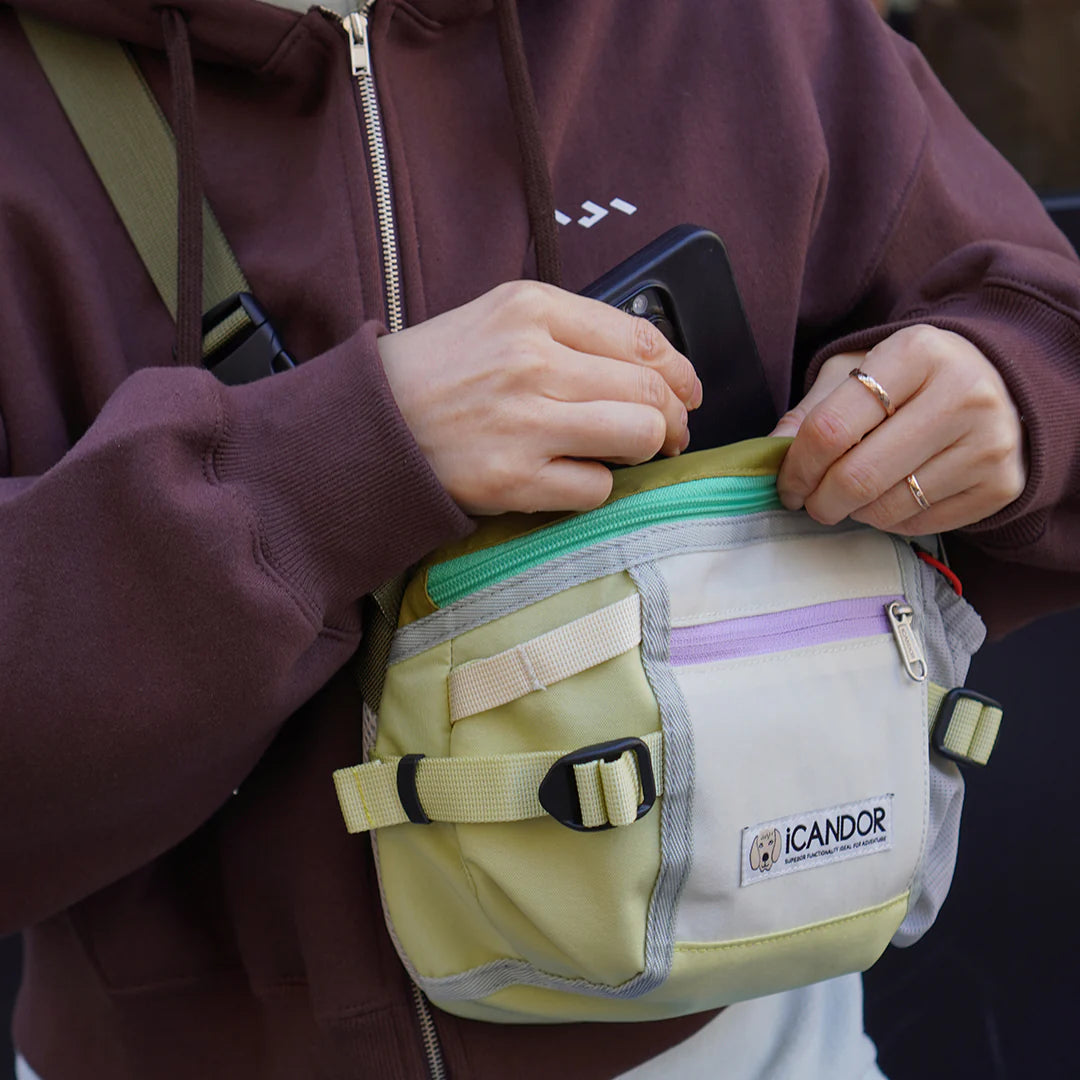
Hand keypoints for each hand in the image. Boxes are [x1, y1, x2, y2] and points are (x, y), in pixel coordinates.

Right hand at [378, 281, 701, 514]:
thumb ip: (569, 329)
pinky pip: (596, 487)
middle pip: (649, 391)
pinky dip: (596, 485)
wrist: (367, 424)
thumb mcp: (497, 319)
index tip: (687, 389)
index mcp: (531, 309)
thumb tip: (650, 364)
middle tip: (670, 431)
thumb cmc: (434, 373)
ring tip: (631, 452)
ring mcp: (523, 422)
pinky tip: (573, 474)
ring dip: (646, 449)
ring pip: (636, 435)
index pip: (641, 338)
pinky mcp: (514, 479)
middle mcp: (531, 360)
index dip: (680, 371)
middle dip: (674, 418)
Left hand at [770, 325, 1026, 532]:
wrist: (1000, 384)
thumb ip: (811, 410)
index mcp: (917, 353)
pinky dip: (889, 521)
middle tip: (809, 502)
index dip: (796, 467)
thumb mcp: (857, 370)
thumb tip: (771, 451)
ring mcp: (988, 443)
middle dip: (819, 501)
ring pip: (887, 508)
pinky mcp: (1001, 485)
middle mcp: (962, 394)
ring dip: (853, 513)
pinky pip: (919, 524)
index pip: (831, 428)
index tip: (786, 483)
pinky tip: (889, 497)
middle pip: (858, 477)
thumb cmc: (911, 378)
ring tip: (850, 496)